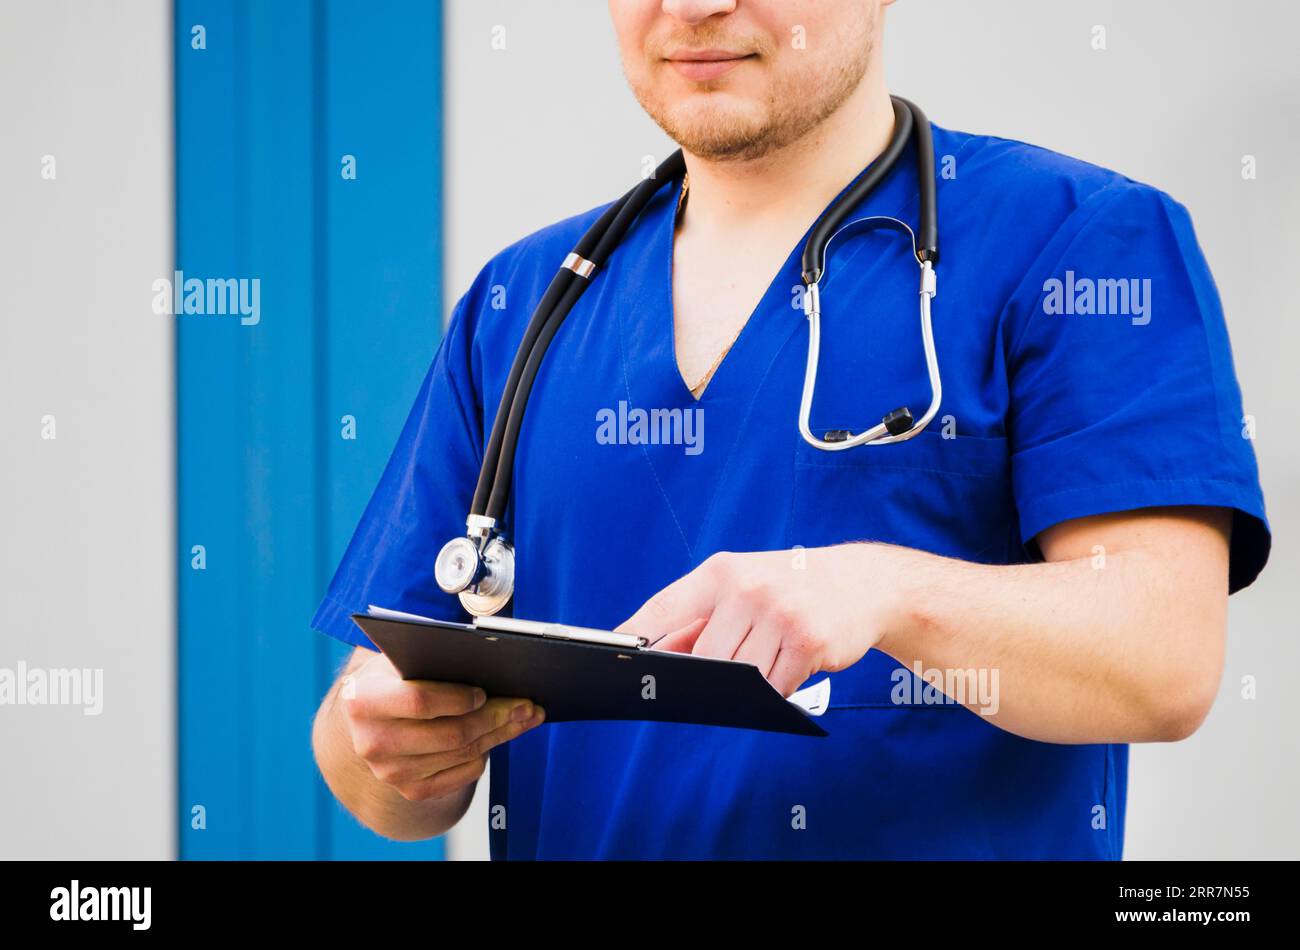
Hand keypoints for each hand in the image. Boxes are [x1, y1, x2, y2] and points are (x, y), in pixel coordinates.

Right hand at [339, 649, 544, 801]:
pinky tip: (498, 735)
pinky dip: (485, 754)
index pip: (420, 701)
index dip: (458, 698)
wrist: (365, 720)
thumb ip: (431, 658)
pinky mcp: (410, 790)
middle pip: (450, 733)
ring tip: (524, 716)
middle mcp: (372, 743)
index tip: (484, 691)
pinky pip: (462, 774)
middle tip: (526, 704)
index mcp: (364, 701)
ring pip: (462, 754)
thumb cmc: (391, 679)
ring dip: (500, 734)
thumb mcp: (399, 660)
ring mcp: (391, 772)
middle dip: (496, 717)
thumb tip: (490, 660)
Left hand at [617, 545, 909, 696]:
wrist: (862, 582)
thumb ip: (701, 617)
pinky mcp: (809, 642)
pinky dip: (778, 687)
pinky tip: (792, 664)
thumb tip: (654, 654)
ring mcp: (780, 614)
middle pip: (703, 657)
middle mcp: (749, 589)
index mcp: (723, 572)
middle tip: (725, 671)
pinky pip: (776, 687)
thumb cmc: (790, 586)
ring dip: (749, 682)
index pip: (667, 607)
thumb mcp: (743, 584)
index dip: (637, 633)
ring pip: (740, 677)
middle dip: (708, 673)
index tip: (614, 651)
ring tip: (769, 657)